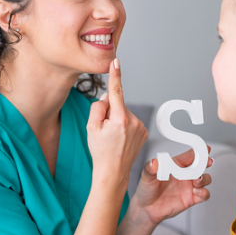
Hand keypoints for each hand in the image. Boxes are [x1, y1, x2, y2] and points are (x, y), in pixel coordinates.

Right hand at [86, 59, 148, 191]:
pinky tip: (120, 139)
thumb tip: (108, 96)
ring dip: (117, 120)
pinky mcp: (144, 131)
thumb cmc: (100, 151)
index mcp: (119, 119)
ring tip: (113, 138)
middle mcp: (133, 121)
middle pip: (117, 105)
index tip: (115, 61)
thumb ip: (98, 107)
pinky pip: (130, 121)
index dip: (115, 75)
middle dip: (110, 112)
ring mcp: (141, 127)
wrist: (112, 173)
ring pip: (124, 113)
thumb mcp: (91, 127)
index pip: (116, 91)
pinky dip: (124, 126)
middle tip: (105, 132)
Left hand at [130, 148, 212, 225]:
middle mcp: (184, 174)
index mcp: (175, 165)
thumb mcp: (146, 178)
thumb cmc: (146, 190)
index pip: (189, 156)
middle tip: (207, 162)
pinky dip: (204, 192)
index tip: (205, 148)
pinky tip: (196, 191)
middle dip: (206, 162)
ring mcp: (189, 186)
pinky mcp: (191, 198)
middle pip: (201, 165)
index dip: (198, 151)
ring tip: (197, 180)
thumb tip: (153, 162)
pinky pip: (204, 194)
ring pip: (205, 179)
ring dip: (205, 178)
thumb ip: (150, 169)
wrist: (146, 210)